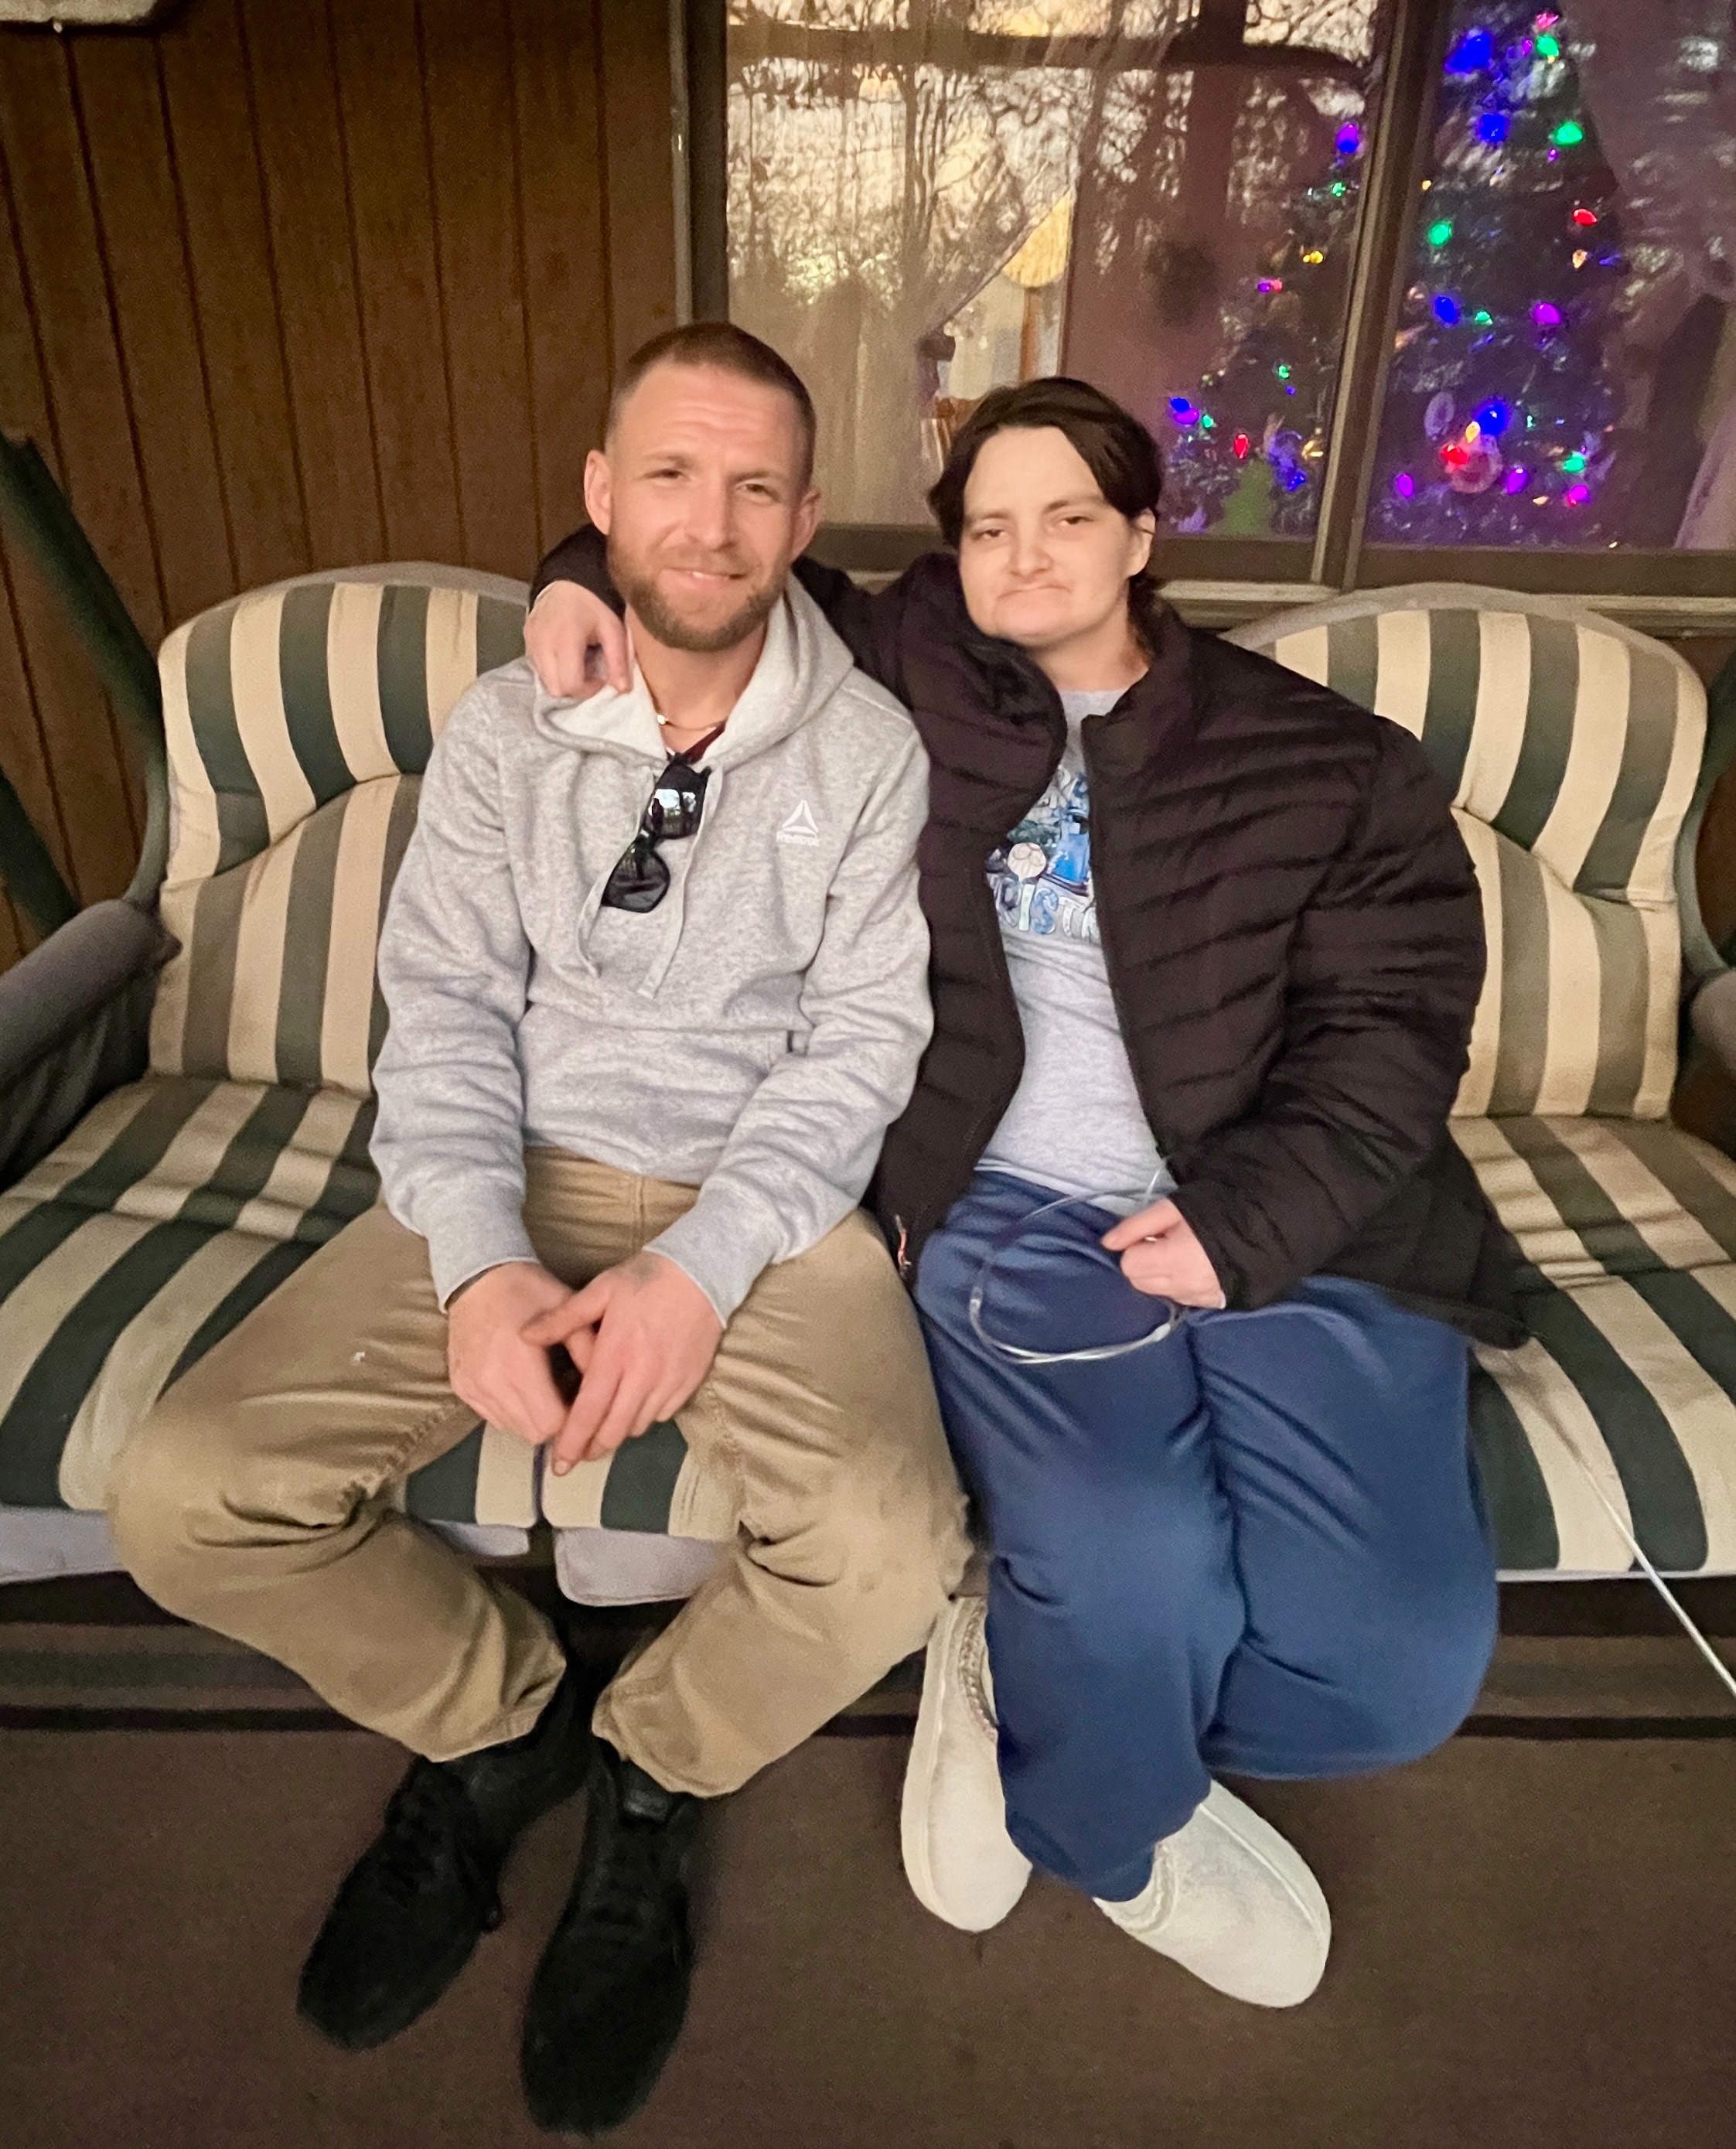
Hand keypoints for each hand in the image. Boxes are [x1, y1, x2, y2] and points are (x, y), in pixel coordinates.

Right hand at [446, 1261, 573, 1443]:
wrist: (477, 1276)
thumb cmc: (528, 1290)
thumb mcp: (567, 1309)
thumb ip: (588, 1349)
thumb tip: (608, 1387)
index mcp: (519, 1362)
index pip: (550, 1423)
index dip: (572, 1419)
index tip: (582, 1402)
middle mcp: (491, 1381)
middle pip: (533, 1432)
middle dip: (555, 1421)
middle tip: (567, 1397)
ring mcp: (472, 1386)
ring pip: (512, 1428)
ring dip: (531, 1417)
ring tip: (543, 1389)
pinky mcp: (461, 1387)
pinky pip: (492, 1416)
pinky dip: (510, 1410)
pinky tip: (519, 1385)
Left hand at [521, 1252, 723, 1473]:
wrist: (704, 1272)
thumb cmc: (648, 1278)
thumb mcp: (601, 1289)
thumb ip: (562, 1318)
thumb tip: (525, 1335)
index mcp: (616, 1354)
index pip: (588, 1412)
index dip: (571, 1442)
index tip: (558, 1463)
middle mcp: (643, 1376)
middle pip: (613, 1431)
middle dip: (591, 1449)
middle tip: (576, 1455)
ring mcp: (669, 1382)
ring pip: (637, 1426)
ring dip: (617, 1433)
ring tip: (602, 1432)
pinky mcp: (689, 1382)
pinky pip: (662, 1415)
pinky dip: (644, 1418)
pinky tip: (633, 1407)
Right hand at [524, 582, 630, 698]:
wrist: (569, 579)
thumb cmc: (594, 603)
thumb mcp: (613, 629)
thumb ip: (618, 660)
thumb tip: (622, 689)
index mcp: (565, 639)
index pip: (570, 685)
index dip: (588, 689)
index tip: (600, 677)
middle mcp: (542, 643)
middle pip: (555, 689)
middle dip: (575, 687)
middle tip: (590, 672)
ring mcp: (531, 642)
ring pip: (545, 682)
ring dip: (563, 680)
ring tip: (579, 662)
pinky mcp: (526, 640)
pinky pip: (538, 668)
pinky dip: (553, 670)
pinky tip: (566, 656)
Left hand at [1100, 1200, 1225, 1308]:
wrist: (1265, 1222)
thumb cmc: (1216, 1209)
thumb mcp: (1172, 1208)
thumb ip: (1136, 1226)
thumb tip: (1106, 1243)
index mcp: (1174, 1260)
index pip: (1130, 1265)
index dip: (1136, 1246)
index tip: (1152, 1234)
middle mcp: (1185, 1285)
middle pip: (1140, 1282)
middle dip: (1144, 1262)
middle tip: (1166, 1241)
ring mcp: (1200, 1297)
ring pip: (1159, 1292)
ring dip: (1161, 1275)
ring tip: (1183, 1252)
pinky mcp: (1214, 1302)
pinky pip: (1181, 1298)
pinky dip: (1180, 1284)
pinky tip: (1195, 1266)